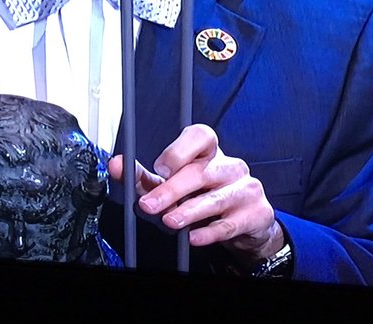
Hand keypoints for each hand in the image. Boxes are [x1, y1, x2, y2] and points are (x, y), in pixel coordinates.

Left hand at [108, 123, 283, 266]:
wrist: (244, 222)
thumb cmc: (203, 196)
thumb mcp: (173, 185)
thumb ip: (145, 177)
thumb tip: (116, 164)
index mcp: (209, 152)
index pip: (201, 135)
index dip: (180, 149)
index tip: (160, 167)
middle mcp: (230, 165)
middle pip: (200, 172)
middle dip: (172, 189)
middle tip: (149, 205)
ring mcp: (246, 188)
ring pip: (215, 198)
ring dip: (189, 211)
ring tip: (170, 221)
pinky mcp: (257, 212)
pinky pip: (230, 223)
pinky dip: (210, 231)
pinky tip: (195, 237)